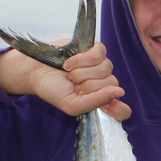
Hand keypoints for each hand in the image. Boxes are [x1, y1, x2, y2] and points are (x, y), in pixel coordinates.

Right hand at [0, 40, 130, 120]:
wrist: (37, 72)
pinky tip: (69, 63)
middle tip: (74, 86)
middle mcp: (105, 83)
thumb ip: (96, 101)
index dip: (119, 110)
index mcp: (101, 101)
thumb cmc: (54, 90)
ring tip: (70, 74)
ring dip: (82, 72)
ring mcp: (101, 65)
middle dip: (88, 86)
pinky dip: (81, 59)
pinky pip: (98, 53)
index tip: (106, 108)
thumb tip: (119, 92)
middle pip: (112, 84)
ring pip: (105, 68)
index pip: (123, 111)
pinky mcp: (95, 49)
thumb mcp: (72, 105)